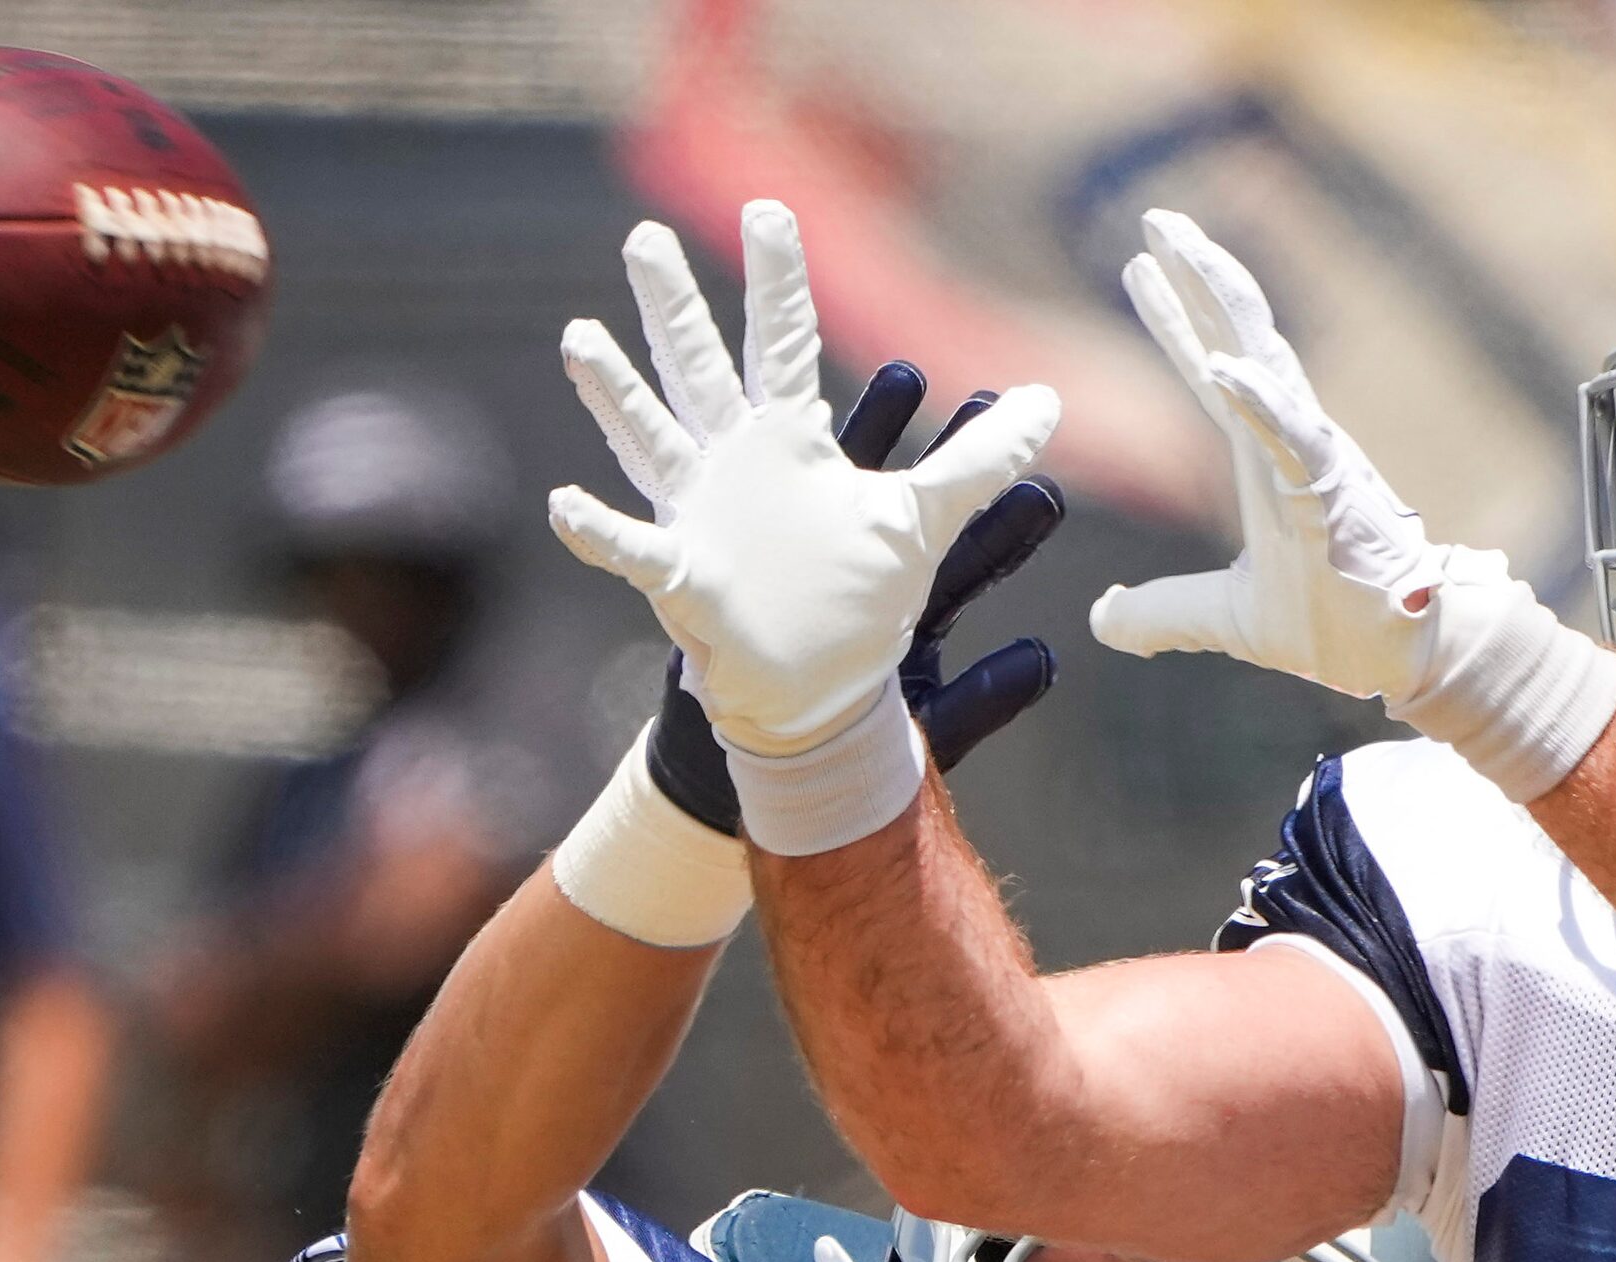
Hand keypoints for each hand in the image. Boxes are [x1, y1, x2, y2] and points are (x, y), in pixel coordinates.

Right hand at [550, 205, 1059, 756]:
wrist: (803, 696)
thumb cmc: (854, 605)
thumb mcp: (924, 529)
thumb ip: (980, 467)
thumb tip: (1049, 405)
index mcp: (792, 444)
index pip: (784, 345)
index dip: (779, 282)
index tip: (771, 209)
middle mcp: (734, 465)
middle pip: (701, 370)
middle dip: (677, 308)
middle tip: (645, 236)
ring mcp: (698, 516)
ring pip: (652, 441)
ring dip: (617, 395)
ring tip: (581, 339)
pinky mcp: (682, 578)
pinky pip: (633, 550)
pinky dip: (601, 531)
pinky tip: (566, 505)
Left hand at [1091, 209, 1615, 802]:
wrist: (1408, 654)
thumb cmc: (1336, 625)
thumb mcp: (1226, 618)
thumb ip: (1163, 613)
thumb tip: (1103, 619)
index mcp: (1266, 460)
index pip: (1214, 373)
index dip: (1178, 321)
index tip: (1139, 265)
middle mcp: (1291, 441)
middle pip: (1241, 339)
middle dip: (1199, 275)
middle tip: (1157, 218)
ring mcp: (1316, 458)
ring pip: (1269, 359)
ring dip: (1223, 301)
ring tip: (1183, 245)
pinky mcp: (1335, 493)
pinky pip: (1295, 438)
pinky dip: (1261, 401)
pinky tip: (1224, 367)